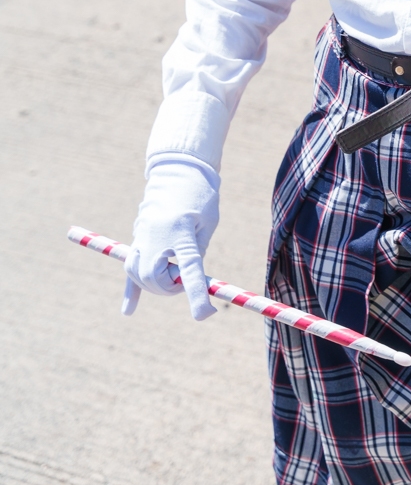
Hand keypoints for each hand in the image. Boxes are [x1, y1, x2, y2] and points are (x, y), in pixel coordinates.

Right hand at [122, 156, 219, 321]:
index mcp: (181, 232)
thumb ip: (196, 251)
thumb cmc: (201, 195)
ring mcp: (143, 237)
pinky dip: (131, 290)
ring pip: (140, 276)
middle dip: (172, 288)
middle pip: (155, 279)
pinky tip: (129, 311)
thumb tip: (187, 279)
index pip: (188, 270)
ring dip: (155, 285)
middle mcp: (156, 237)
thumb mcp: (207, 222)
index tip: (205, 315)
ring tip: (171, 280)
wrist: (179, 170)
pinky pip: (129, 268)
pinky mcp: (137, 237)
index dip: (196, 294)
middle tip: (186, 282)